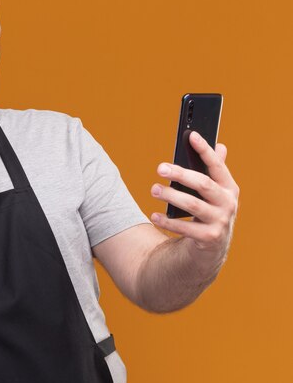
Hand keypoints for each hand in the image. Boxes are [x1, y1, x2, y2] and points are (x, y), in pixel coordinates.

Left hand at [149, 132, 239, 271]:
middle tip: (160, 168)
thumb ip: (215, 171)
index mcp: (229, 187)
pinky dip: (168, 221)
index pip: (217, 165)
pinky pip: (185, 228)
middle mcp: (228, 203)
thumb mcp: (215, 192)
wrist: (212, 246)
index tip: (191, 135)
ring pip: (192, 205)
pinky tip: (154, 215)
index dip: (205, 150)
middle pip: (203, 184)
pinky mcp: (209, 238)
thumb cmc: (209, 210)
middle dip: (181, 174)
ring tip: (154, 189)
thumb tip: (220, 145)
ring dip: (170, 196)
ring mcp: (220, 221)